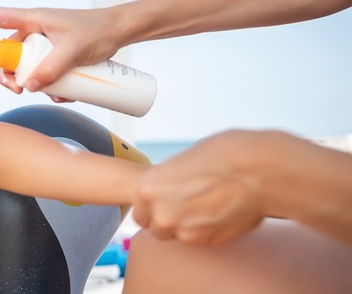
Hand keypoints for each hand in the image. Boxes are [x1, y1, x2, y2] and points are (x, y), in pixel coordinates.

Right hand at [0, 6, 120, 91]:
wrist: (119, 31)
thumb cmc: (97, 31)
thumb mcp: (73, 51)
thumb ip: (51, 69)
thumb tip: (30, 87)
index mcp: (32, 19)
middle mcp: (34, 30)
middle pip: (6, 52)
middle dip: (8, 74)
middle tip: (18, 90)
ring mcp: (43, 44)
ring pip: (25, 66)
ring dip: (31, 83)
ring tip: (51, 95)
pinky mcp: (54, 55)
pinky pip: (42, 72)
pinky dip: (48, 85)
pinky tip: (64, 94)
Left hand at [132, 130, 268, 245]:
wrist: (257, 169)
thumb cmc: (223, 155)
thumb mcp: (181, 161)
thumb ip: (168, 182)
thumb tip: (169, 192)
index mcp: (148, 188)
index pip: (140, 212)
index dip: (154, 209)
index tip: (166, 205)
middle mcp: (160, 212)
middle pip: (157, 229)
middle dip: (170, 221)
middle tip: (190, 206)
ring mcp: (182, 230)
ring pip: (179, 237)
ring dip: (189, 227)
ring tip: (209, 206)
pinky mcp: (206, 241)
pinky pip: (200, 240)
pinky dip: (208, 231)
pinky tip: (221, 212)